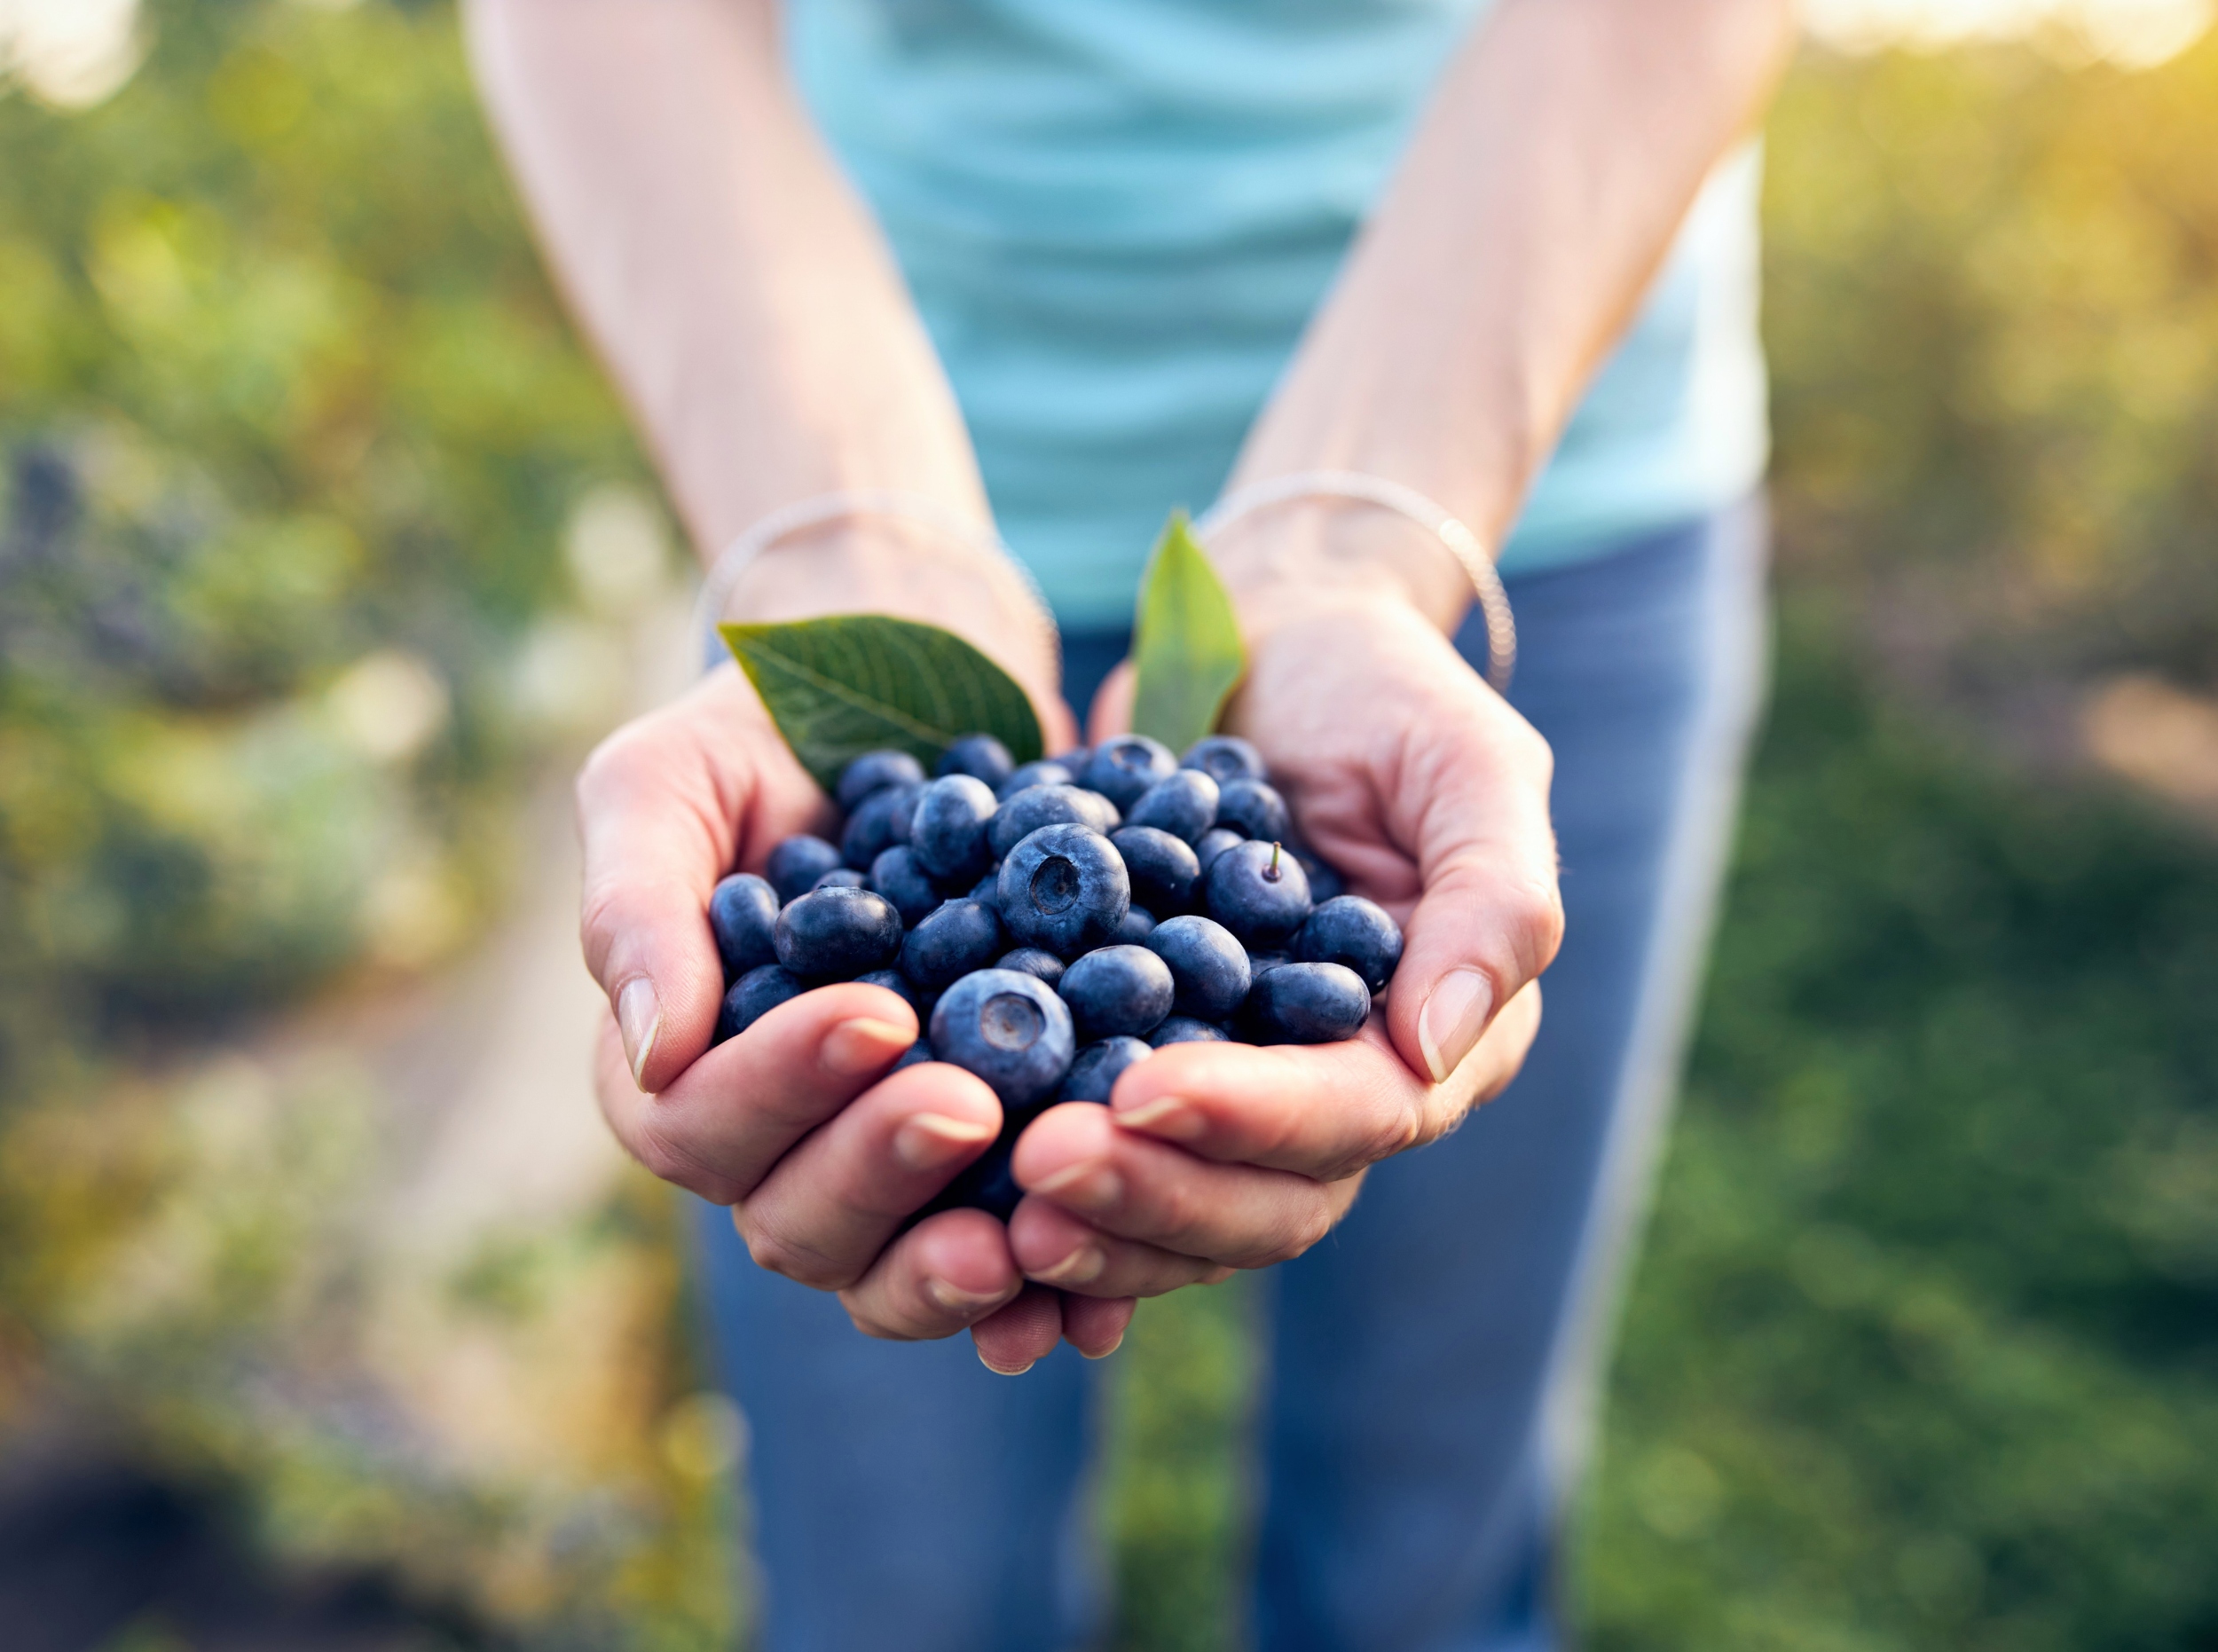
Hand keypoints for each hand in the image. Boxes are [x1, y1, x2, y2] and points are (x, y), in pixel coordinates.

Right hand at [576, 533, 1129, 1369]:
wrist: (920, 699)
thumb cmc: (759, 735)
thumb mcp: (667, 780)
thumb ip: (635, 902)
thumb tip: (656, 1049)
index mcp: (677, 1066)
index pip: (693, 1126)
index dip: (777, 1091)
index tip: (877, 1015)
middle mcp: (776, 1138)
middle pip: (794, 1222)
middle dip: (879, 1172)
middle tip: (970, 1104)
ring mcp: (883, 1159)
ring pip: (892, 1266)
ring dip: (956, 1263)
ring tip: (1036, 1219)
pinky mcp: (991, 1159)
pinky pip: (1005, 1255)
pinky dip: (1047, 1287)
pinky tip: (1098, 1281)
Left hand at [1001, 589, 1556, 1297]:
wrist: (1266, 649)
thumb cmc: (1383, 692)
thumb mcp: (1468, 762)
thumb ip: (1491, 898)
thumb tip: (1435, 1047)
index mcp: (1433, 1039)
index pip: (1356, 1114)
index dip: (1252, 1119)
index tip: (1142, 1092)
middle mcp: (1338, 1092)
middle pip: (1262, 1201)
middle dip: (1154, 1192)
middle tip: (1039, 1168)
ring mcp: (1234, 1091)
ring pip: (1176, 1207)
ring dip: (1091, 1221)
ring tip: (994, 1205)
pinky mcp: (1141, 1068)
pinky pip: (1096, 1154)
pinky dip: (1030, 1190)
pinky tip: (961, 1193)